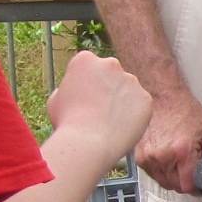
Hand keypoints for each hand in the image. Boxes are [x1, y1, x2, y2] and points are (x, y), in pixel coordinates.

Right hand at [44, 51, 151, 169]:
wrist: (89, 141)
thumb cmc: (67, 122)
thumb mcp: (55, 99)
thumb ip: (68, 88)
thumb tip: (76, 89)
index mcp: (85, 59)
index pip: (89, 66)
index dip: (86, 82)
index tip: (84, 97)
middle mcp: (110, 64)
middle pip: (110, 74)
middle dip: (106, 87)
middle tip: (99, 109)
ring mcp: (131, 80)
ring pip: (127, 89)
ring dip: (121, 101)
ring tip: (109, 122)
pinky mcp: (145, 97)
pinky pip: (140, 106)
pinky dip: (134, 115)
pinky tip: (122, 127)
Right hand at [132, 80, 201, 193]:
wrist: (162, 97)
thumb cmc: (185, 111)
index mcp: (181, 151)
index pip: (187, 186)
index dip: (196, 187)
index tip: (199, 181)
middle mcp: (161, 157)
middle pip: (175, 186)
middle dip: (185, 181)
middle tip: (191, 168)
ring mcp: (148, 157)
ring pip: (163, 182)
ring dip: (173, 177)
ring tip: (179, 161)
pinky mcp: (139, 156)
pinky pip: (153, 174)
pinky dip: (161, 171)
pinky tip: (168, 158)